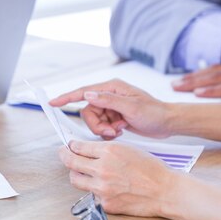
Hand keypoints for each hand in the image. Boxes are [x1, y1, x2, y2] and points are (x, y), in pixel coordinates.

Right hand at [49, 79, 172, 139]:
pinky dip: (109, 132)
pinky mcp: (114, 116)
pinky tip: (121, 131)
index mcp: (112, 88)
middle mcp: (109, 95)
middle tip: (111, 132)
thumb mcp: (132, 106)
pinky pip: (102, 126)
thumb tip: (88, 94)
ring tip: (119, 131)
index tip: (53, 103)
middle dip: (97, 124)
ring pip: (94, 121)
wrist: (167, 123)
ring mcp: (112, 106)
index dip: (67, 97)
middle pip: (88, 111)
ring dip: (104, 130)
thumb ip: (108, 100)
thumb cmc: (154, 113)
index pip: (83, 92)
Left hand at [59, 140, 176, 215]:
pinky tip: (104, 186)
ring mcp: (102, 188)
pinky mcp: (105, 203)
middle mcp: (102, 168)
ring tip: (79, 171)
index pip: (78, 147)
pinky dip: (94, 189)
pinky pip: (91, 194)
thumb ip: (105, 149)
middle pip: (71, 162)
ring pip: (75, 179)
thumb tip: (87, 150)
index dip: (71, 146)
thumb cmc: (151, 169)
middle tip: (63, 154)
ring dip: (75, 174)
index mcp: (109, 151)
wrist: (165, 190)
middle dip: (64, 156)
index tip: (69, 146)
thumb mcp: (127, 149)